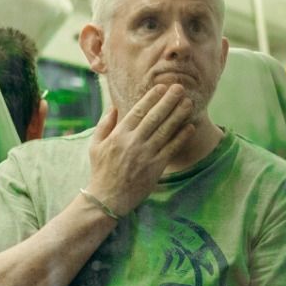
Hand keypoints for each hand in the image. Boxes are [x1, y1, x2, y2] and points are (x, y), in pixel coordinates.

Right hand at [84, 85, 194, 215]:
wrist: (107, 199)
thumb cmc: (101, 171)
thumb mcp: (95, 146)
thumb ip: (104, 125)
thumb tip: (113, 107)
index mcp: (118, 135)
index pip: (137, 111)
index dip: (151, 98)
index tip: (162, 87)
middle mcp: (133, 142)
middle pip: (154, 117)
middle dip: (168, 101)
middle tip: (180, 87)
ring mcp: (145, 154)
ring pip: (165, 130)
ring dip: (178, 115)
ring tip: (188, 103)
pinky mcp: (155, 167)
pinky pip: (171, 149)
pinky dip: (181, 137)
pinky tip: (190, 127)